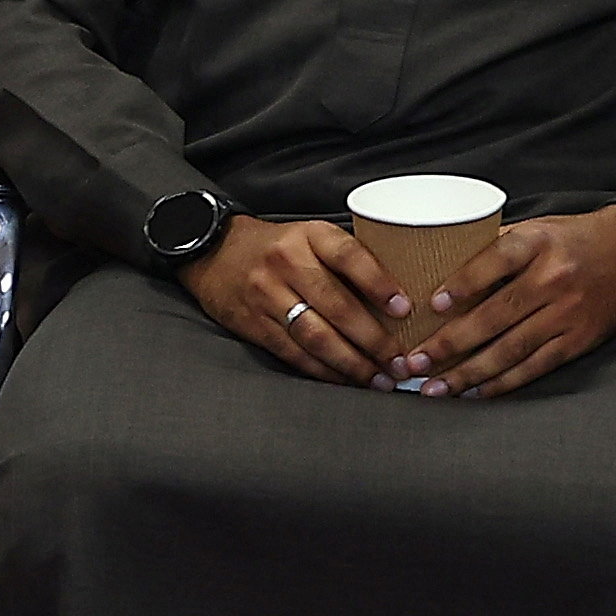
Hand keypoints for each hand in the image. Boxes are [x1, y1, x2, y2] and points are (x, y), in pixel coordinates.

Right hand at [179, 216, 394, 387]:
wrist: (212, 252)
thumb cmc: (274, 248)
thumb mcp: (309, 237)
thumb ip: (345, 260)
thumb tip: (394, 301)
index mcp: (307, 236)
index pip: (349, 257)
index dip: (379, 284)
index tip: (404, 310)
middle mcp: (286, 263)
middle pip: (336, 306)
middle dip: (374, 340)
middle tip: (400, 362)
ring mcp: (266, 295)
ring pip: (316, 336)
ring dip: (352, 363)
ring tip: (378, 378)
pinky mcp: (252, 323)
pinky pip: (293, 353)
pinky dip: (322, 370)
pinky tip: (344, 378)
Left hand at [381, 206, 615, 399]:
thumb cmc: (571, 239)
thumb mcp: (535, 229)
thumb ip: (492, 246)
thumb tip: (434, 265)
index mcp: (538, 244)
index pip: (495, 261)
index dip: (463, 285)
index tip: (432, 306)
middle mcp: (554, 279)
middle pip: (496, 315)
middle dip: (449, 344)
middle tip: (412, 362)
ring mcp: (569, 313)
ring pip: (511, 349)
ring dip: (468, 373)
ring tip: (434, 387)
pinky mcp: (580, 339)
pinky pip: (535, 365)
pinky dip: (503, 382)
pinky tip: (475, 392)